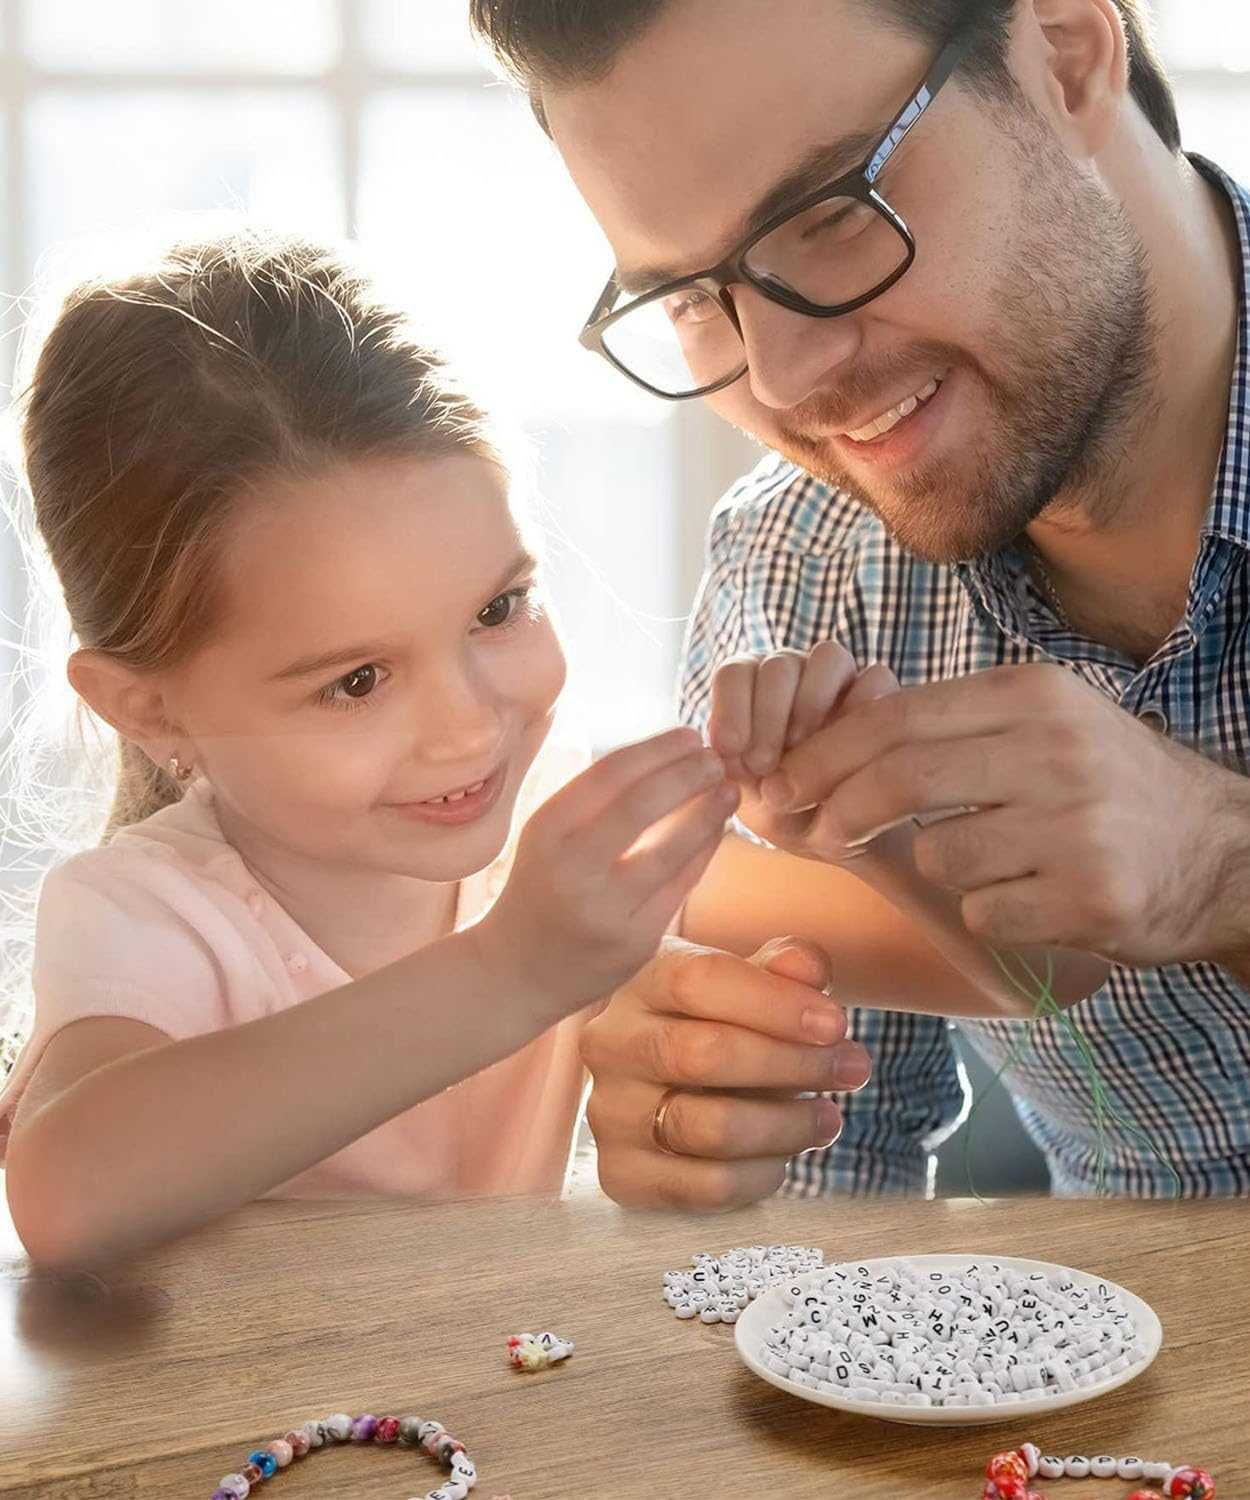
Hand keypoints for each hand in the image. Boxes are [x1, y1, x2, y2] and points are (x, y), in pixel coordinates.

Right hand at [479, 728, 739, 1016]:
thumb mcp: (551, 836)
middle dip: (688, 774)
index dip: (659, 749)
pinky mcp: (633, 941)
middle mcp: (572, 868)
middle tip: (717, 759)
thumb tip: (667, 753)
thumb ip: (597, 799)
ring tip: (729, 790)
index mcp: (547, 829)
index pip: (611, 773)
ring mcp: (604, 909)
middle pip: (642, 805)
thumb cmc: (544, 886)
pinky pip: (681, 887)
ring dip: (708, 813)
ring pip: (671, 850)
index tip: (690, 735)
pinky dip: (704, 852)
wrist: (517, 970)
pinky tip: (717, 831)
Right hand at [580, 935, 871, 1210]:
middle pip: (704, 1054)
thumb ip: (782, 968)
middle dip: (793, 1064)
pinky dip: (762, 1173)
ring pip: (711, 1128)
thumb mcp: (748, 984)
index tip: (835, 1023)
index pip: (697, 981)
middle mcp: (612, 1044)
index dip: (774, 1002)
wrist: (662, 1087)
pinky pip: (708, 1185)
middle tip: (852, 1067)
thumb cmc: (716, 1024)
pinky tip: (784, 1154)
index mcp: (639, 982)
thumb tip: (809, 969)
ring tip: (828, 1116)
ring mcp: (610, 1113)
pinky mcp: (622, 1175)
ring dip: (788, 1125)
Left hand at [709, 641, 911, 865]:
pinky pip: (876, 679)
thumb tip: (725, 753)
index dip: (729, 709)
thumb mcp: (750, 798)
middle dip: (767, 715)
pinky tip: (848, 748)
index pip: (736, 673)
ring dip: (812, 703)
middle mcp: (795, 673)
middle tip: (762, 765)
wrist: (837, 829)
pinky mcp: (880, 693)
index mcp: (752, 687)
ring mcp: (840, 678)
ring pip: (828, 658)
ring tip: (802, 751)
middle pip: (779, 665)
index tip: (727, 751)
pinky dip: (860, 707)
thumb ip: (734, 771)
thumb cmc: (781, 808)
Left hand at [760, 661, 1249, 966]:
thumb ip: (950, 729)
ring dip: (939, 867)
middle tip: (820, 832)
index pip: (897, 717)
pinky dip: (987, 910)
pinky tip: (1031, 897)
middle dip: (840, 810)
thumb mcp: (1042, 724)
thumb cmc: (1108, 786)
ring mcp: (1077, 824)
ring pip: (939, 854)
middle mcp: (1055, 750)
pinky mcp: (1091, 895)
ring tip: (991, 861)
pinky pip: (982, 910)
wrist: (1223, 851)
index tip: (787, 781)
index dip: (826, 754)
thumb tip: (828, 747)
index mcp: (1032, 696)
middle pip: (900, 779)